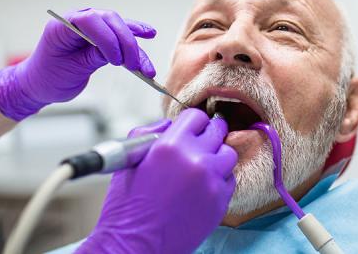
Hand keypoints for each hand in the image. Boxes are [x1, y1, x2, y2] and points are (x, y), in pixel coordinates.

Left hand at [0, 8, 156, 120]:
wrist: (41, 83)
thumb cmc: (48, 76)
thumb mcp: (70, 71)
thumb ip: (92, 58)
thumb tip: (117, 53)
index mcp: (63, 26)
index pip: (91, 21)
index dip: (107, 38)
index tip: (116, 61)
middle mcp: (78, 20)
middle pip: (110, 21)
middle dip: (126, 43)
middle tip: (133, 66)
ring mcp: (91, 27)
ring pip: (120, 28)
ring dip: (135, 48)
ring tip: (146, 69)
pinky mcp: (101, 36)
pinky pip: (120, 35)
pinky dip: (135, 39)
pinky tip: (149, 34)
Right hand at [77, 109, 237, 253]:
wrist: (135, 245)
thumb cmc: (127, 206)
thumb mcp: (130, 159)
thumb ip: (152, 133)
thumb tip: (172, 124)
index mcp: (170, 145)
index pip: (197, 116)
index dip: (193, 122)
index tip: (192, 128)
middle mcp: (195, 159)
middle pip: (218, 131)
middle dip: (208, 135)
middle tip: (200, 144)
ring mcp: (211, 181)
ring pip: (228, 155)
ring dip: (216, 157)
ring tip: (200, 168)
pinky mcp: (220, 201)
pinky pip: (229, 180)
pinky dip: (219, 180)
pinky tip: (201, 188)